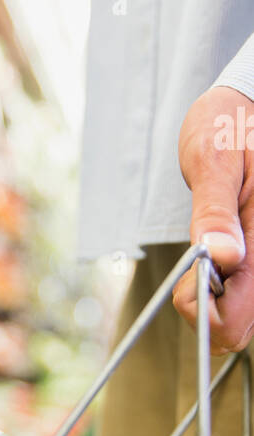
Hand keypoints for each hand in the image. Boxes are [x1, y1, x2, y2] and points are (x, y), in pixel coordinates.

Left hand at [174, 86, 253, 352]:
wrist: (247, 106)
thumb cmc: (228, 125)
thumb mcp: (213, 159)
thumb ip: (214, 212)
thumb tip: (220, 258)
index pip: (235, 320)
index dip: (203, 314)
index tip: (187, 281)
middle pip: (239, 329)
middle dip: (207, 310)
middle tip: (194, 266)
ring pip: (242, 316)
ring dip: (216, 298)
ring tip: (211, 253)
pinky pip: (244, 297)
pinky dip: (224, 289)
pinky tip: (220, 257)